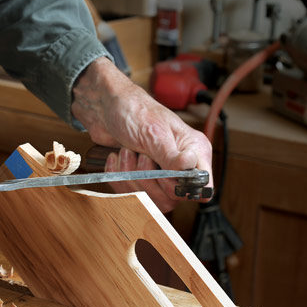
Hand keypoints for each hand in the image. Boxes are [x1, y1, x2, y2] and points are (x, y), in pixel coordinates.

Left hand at [71, 57, 212, 211]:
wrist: (104, 108)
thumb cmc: (133, 111)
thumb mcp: (153, 132)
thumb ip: (171, 156)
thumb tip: (190, 168)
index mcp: (193, 151)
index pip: (202, 185)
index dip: (183, 187)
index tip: (164, 175)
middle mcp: (181, 165)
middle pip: (173, 197)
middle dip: (150, 179)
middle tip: (140, 155)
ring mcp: (161, 174)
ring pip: (152, 199)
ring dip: (132, 178)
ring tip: (126, 153)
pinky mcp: (142, 179)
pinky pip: (133, 195)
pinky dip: (119, 178)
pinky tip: (116, 159)